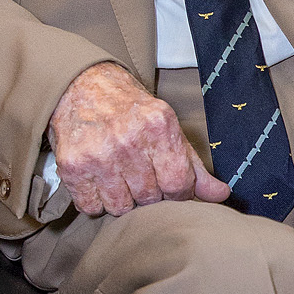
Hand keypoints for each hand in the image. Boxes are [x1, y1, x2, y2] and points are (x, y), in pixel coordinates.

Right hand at [49, 62, 230, 217]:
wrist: (83, 86)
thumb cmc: (131, 110)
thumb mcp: (168, 128)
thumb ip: (194, 166)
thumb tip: (221, 195)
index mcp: (158, 127)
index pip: (178, 185)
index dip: (177, 194)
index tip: (170, 187)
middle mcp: (128, 140)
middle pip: (149, 199)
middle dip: (149, 195)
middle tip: (140, 176)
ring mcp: (98, 154)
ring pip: (120, 207)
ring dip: (122, 200)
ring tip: (119, 177)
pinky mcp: (72, 166)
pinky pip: (91, 207)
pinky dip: (96, 201)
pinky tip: (99, 180)